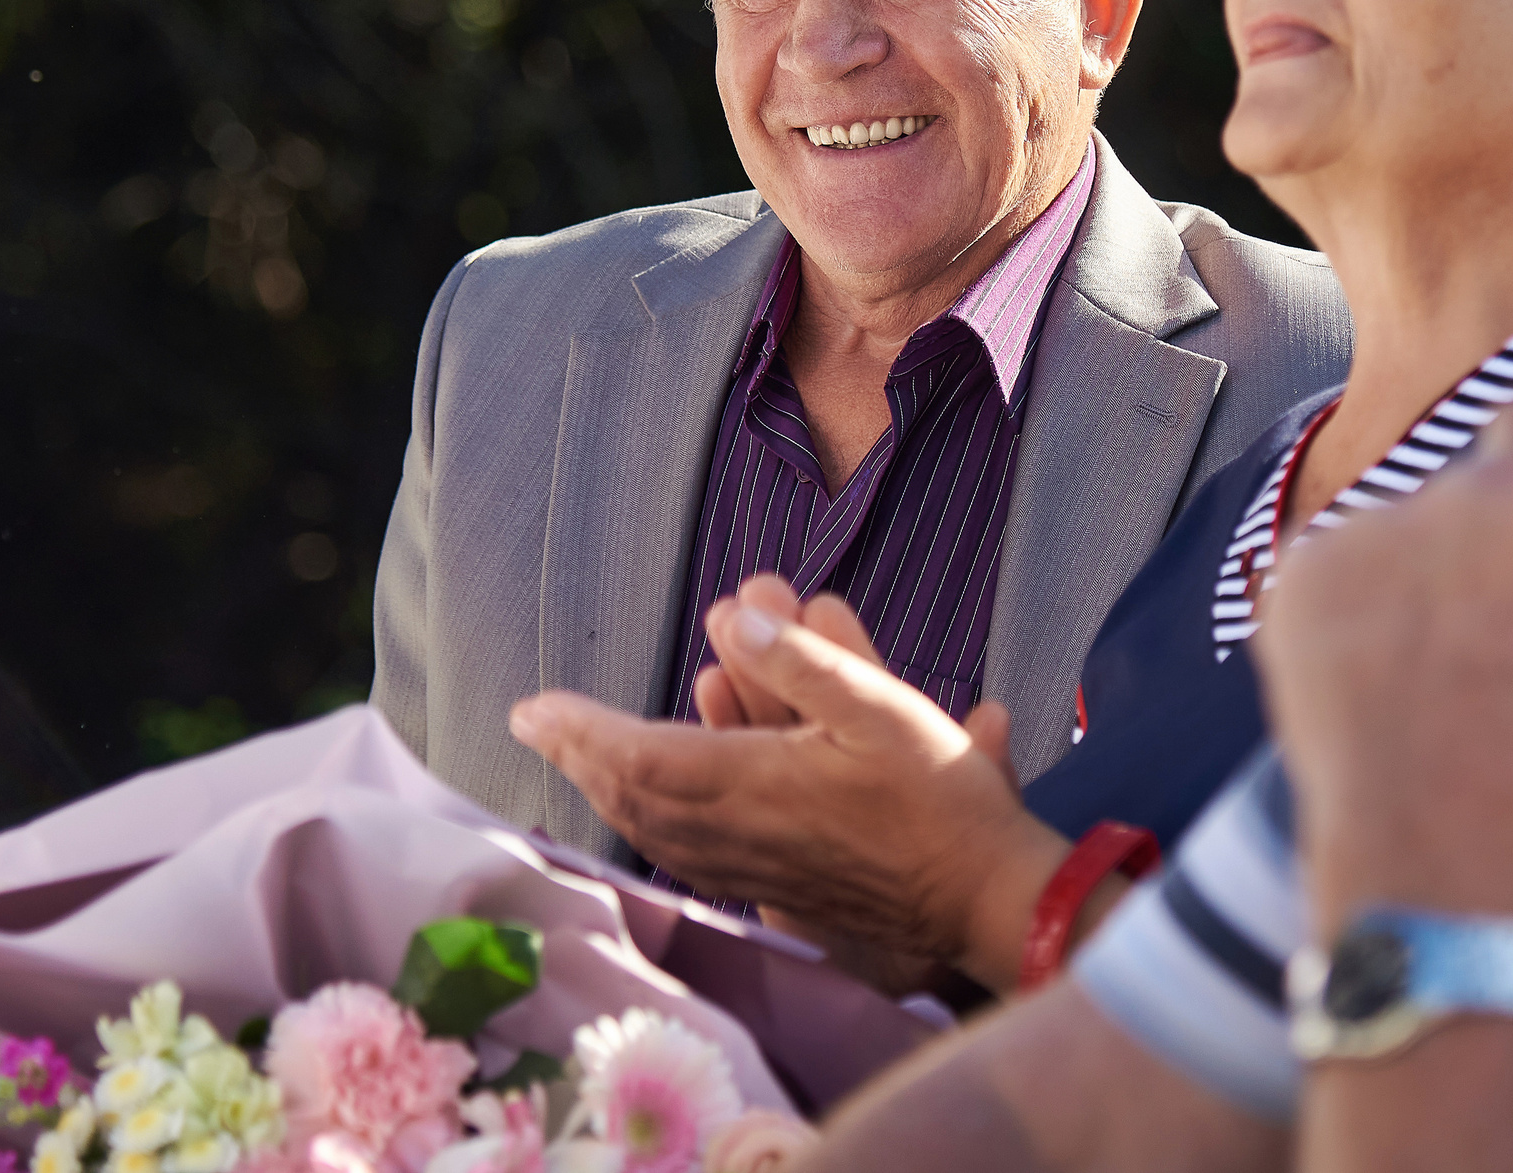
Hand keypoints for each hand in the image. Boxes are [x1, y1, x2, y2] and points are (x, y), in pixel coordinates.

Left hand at [509, 576, 1063, 977]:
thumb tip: (736, 614)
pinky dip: (652, 821)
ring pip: (656, 829)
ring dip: (612, 786)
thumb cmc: (939, 799)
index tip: (535, 707)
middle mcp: (737, 834)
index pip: (639, 755)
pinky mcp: (770, 889)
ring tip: (582, 753)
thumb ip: (805, 661)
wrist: (977, 897)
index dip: (581, 730)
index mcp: (754, 785)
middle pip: (633, 796)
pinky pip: (687, 853)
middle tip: (540, 723)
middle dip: (581, 755)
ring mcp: (750, 869)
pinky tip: (654, 807)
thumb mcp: (882, 709)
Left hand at [1253, 401, 1512, 931]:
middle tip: (1503, 632)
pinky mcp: (1291, 577)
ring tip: (1439, 670)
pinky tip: (1381, 677)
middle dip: (1486, 536)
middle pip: (1468, 484)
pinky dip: (1351, 608)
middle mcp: (1441, 489)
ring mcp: (1355, 531)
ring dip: (1416, 572)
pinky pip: (1332, 566)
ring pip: (1397, 527)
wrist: (1437, 844)